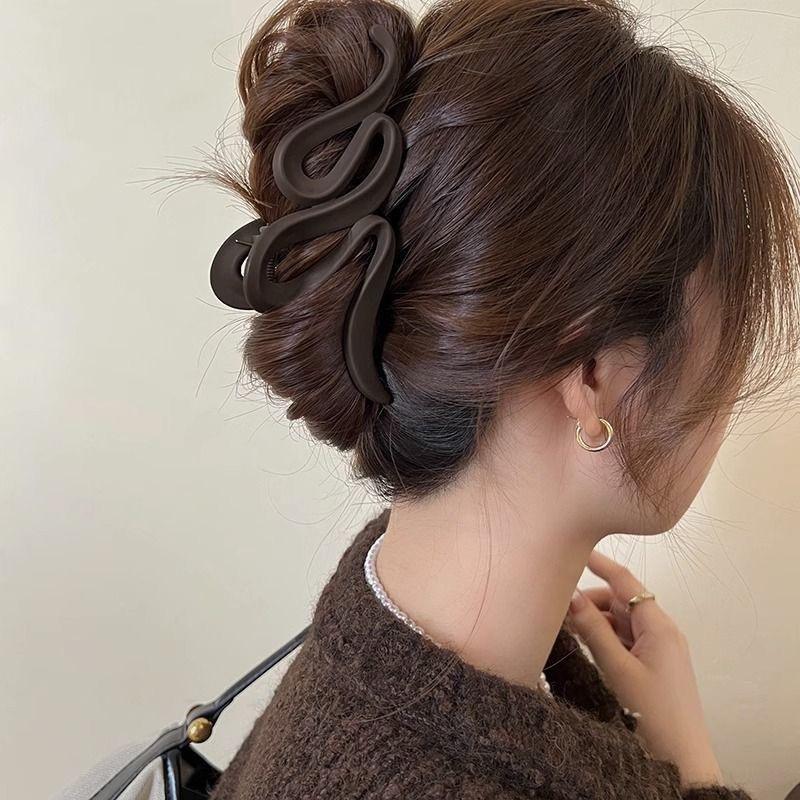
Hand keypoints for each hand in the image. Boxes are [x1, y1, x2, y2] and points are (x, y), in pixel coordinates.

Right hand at [567, 549, 722, 788]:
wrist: (680, 763)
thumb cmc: (651, 714)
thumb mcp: (616, 669)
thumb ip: (593, 630)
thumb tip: (570, 595)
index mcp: (659, 627)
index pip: (626, 583)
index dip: (601, 564)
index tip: (576, 550)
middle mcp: (662, 632)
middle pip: (621, 601)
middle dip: (591, 599)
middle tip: (558, 605)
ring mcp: (658, 651)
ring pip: (621, 622)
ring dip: (595, 619)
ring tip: (565, 626)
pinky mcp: (653, 668)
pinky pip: (625, 640)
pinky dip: (604, 637)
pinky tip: (582, 643)